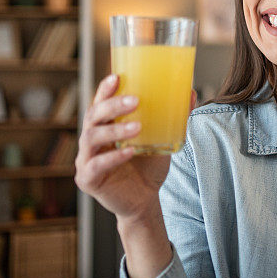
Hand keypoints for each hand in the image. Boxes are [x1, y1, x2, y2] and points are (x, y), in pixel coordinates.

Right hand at [74, 74, 196, 224]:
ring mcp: (86, 159)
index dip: (105, 89)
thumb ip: (174, 117)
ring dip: (114, 130)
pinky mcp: (87, 179)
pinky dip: (112, 157)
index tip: (117, 76)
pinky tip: (129, 152)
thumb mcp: (163, 139)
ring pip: (91, 138)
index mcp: (105, 125)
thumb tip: (190, 92)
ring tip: (137, 127)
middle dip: (112, 105)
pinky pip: (96, 165)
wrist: (144, 201)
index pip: (100, 102)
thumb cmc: (149, 165)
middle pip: (93, 115)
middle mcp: (91, 139)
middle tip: (135, 100)